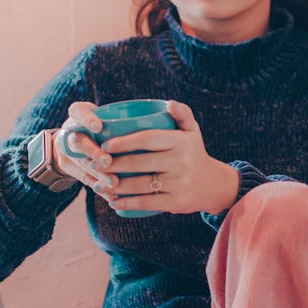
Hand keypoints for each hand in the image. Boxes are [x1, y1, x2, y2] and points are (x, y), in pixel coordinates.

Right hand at [52, 102, 117, 197]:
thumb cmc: (100, 124)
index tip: (98, 127)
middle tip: (107, 161)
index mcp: (78, 114)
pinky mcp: (69, 168)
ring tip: (114, 182)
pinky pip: (84, 179)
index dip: (87, 120)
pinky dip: (99, 188)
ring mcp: (66, 151)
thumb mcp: (104, 115)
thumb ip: (123, 118)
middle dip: (93, 153)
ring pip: (81, 163)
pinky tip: (111, 194)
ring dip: (98, 174)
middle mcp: (69, 131)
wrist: (72, 140)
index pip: (78, 112)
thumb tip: (160, 117)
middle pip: (77, 142)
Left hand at [100, 100, 239, 215]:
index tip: (105, 146)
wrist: (212, 184)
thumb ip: (182, 113)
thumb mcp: (192, 131)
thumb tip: (169, 103)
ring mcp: (179, 182)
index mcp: (181, 141)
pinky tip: (114, 202)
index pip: (148, 139)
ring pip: (141, 184)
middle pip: (140, 163)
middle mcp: (181, 161)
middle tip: (95, 165)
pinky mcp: (176, 201)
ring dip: (116, 186)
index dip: (124, 142)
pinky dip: (128, 203)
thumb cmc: (193, 152)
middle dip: (113, 165)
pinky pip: (148, 202)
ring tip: (99, 185)